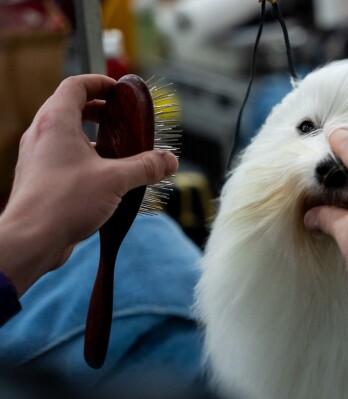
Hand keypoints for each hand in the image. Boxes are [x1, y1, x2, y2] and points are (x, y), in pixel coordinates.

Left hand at [0, 74, 177, 294]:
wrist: (31, 239)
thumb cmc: (63, 203)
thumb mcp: (116, 180)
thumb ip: (145, 167)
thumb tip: (169, 161)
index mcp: (56, 122)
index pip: (76, 85)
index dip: (100, 83)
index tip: (119, 91)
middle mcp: (42, 135)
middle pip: (70, 107)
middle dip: (98, 110)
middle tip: (120, 120)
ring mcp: (37, 157)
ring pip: (66, 135)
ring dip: (91, 137)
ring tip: (117, 151)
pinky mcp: (39, 179)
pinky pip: (63, 158)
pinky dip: (83, 158)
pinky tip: (104, 178)